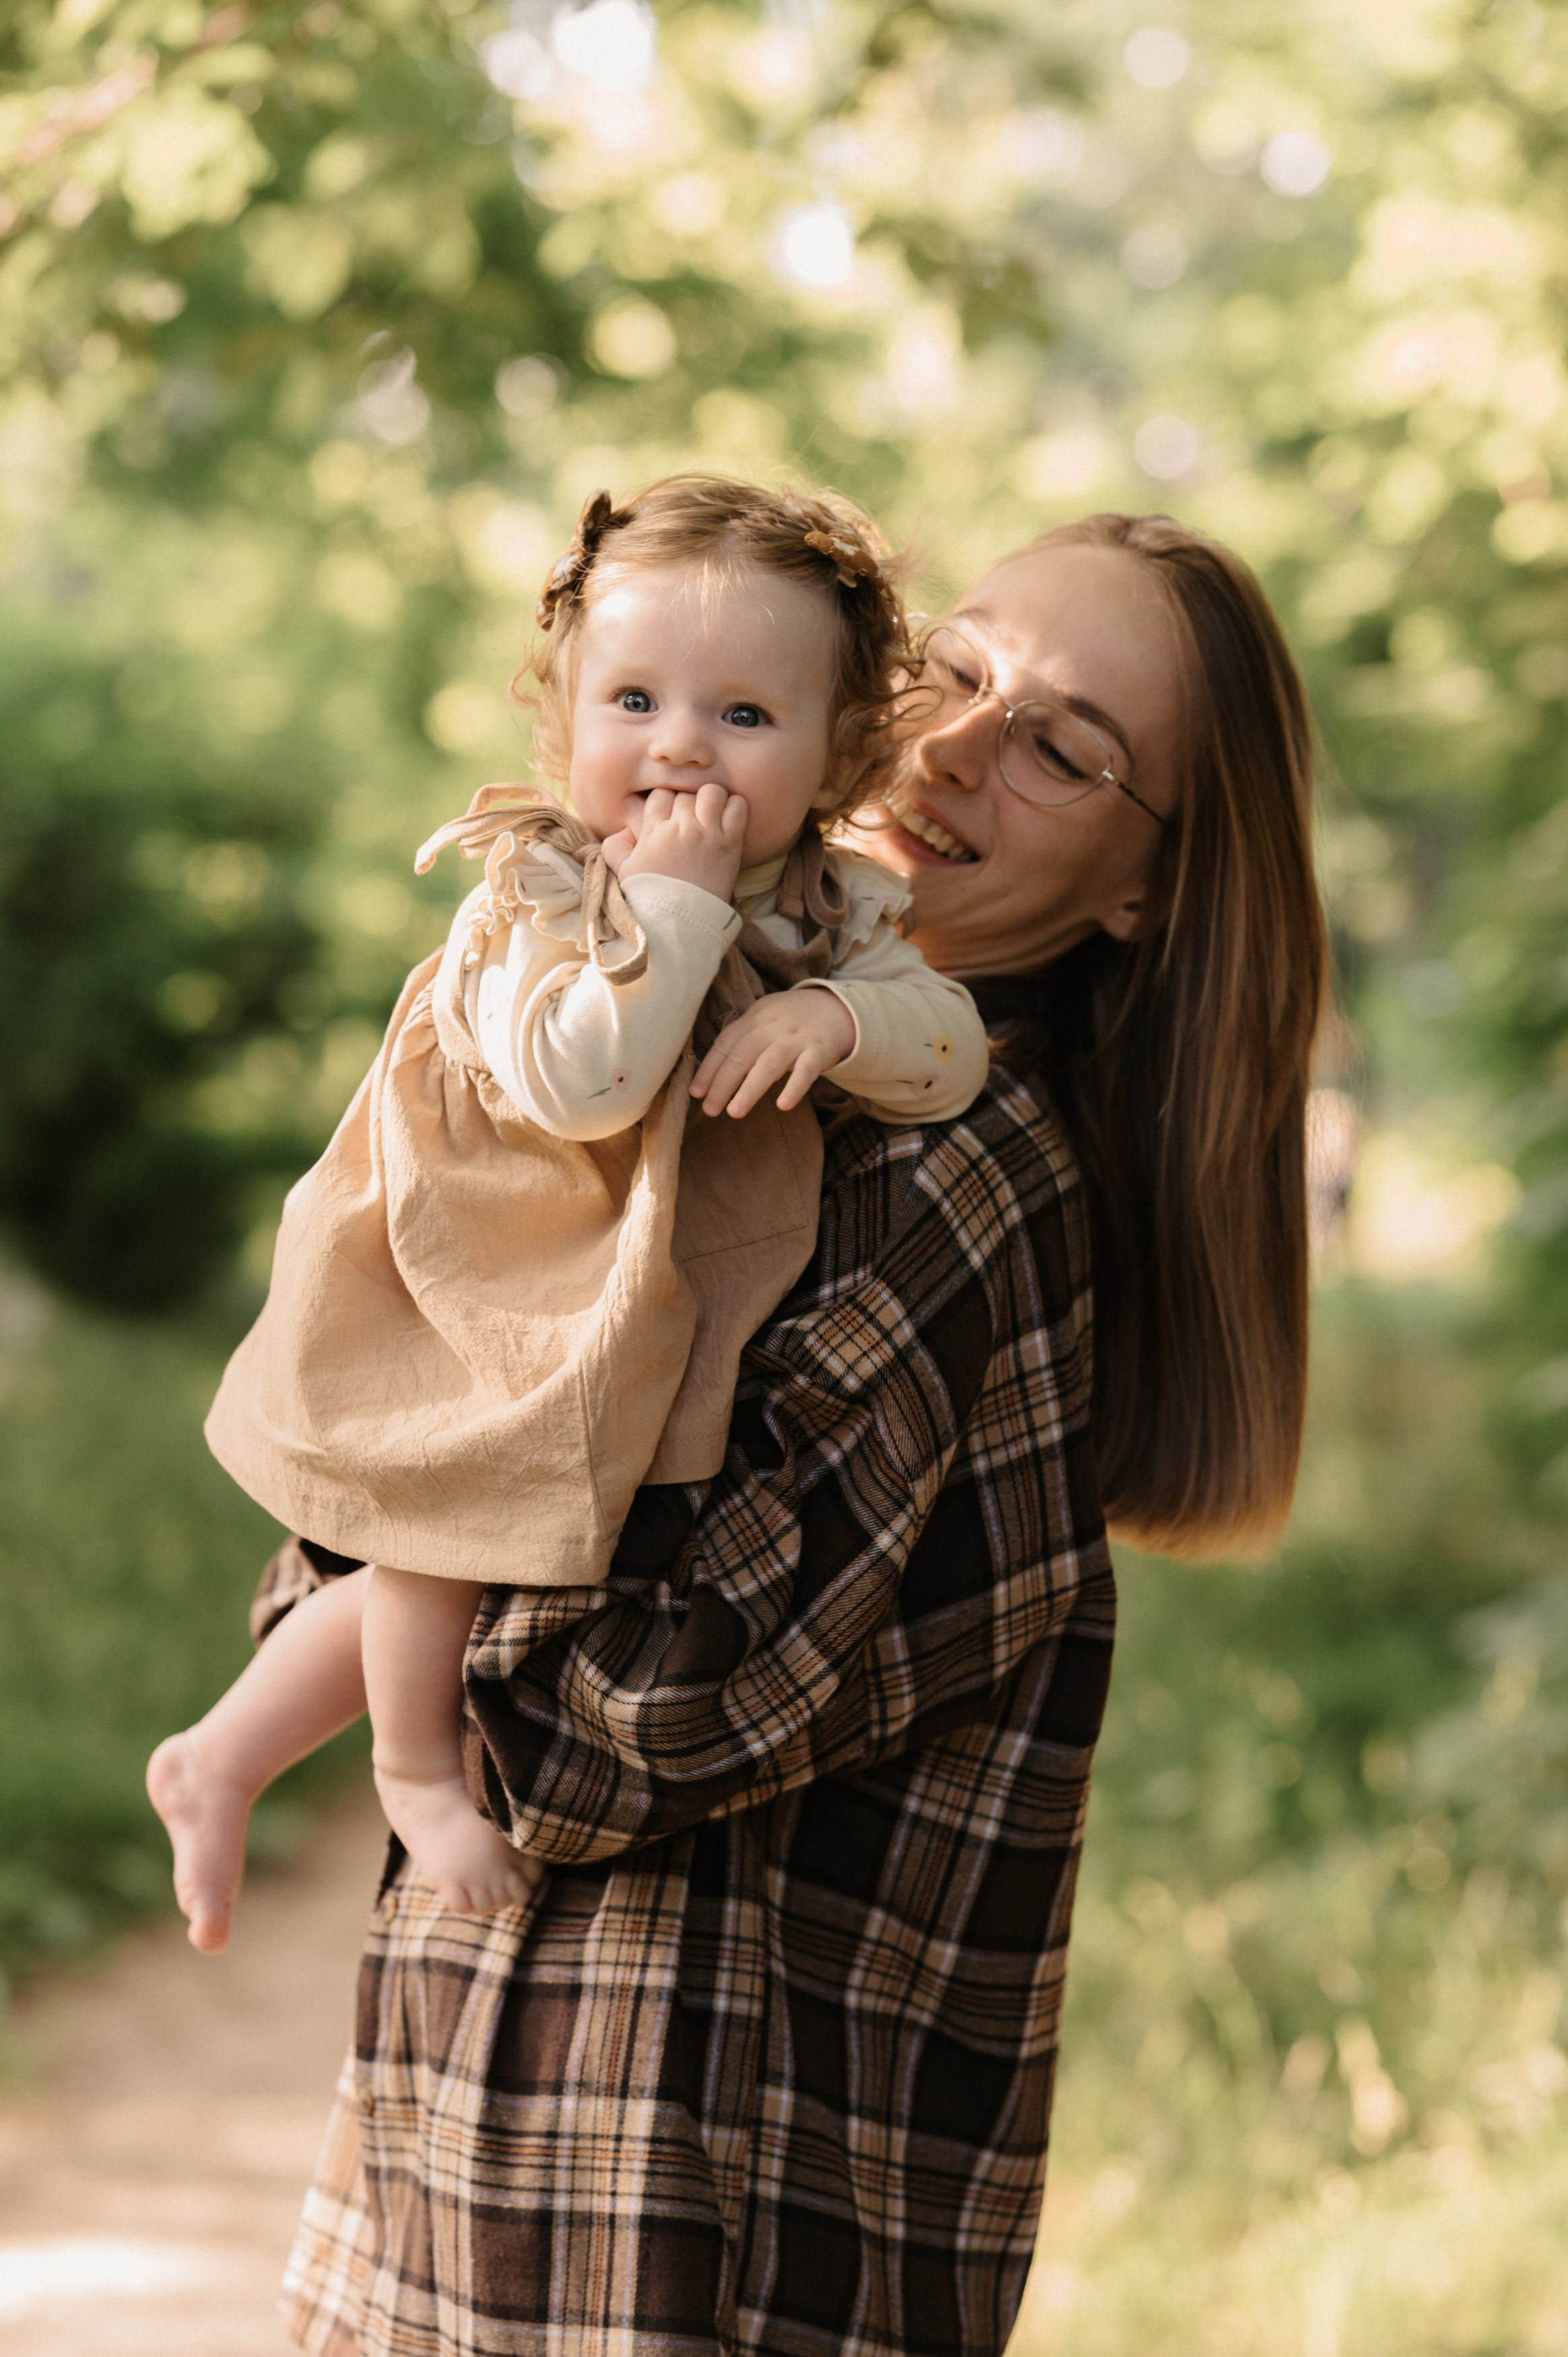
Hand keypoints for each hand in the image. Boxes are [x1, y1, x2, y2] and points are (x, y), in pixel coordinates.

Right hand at [601, 783, 746, 901]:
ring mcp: (707, 834)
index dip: (666, 801)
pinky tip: (729, 819)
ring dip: (712, 799)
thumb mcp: (623, 872)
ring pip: (712, 792)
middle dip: (688, 803)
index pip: (661, 794)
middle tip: (692, 821)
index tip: (671, 816)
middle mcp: (681, 827)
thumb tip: (622, 831)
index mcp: (654, 831)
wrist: (680, 923)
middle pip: (686, 793)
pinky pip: (738, 807)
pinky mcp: (730, 844)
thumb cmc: (651, 899)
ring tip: (711, 815)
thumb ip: (615, 847)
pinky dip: (735, 807)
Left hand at [689, 988, 856, 1118]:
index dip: (709, 1068)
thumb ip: (742, 1040)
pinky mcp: (819, 1051)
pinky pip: (806, 1071)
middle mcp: (772, 1027)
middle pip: (742, 1055)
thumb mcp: (764, 1019)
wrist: (837, 1008)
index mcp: (754, 1019)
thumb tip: (712, 1076)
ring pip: (769, 1064)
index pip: (725, 1043)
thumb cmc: (791, 1020)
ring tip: (734, 1112)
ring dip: (750, 1089)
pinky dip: (794, 1088)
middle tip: (709, 1109)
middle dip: (722, 1084)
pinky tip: (783, 1105)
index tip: (696, 1092)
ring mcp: (796, 1039)